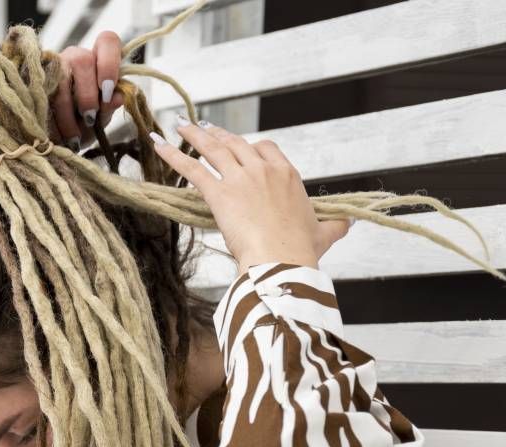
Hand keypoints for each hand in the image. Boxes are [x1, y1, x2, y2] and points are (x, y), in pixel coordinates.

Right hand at [48, 31, 125, 151]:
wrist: (58, 136)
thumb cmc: (84, 122)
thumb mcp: (100, 118)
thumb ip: (108, 107)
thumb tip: (117, 97)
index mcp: (98, 59)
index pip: (108, 41)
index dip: (109, 63)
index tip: (107, 92)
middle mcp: (75, 56)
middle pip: (82, 60)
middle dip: (87, 94)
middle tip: (90, 120)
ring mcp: (52, 64)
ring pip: (59, 79)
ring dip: (67, 113)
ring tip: (74, 138)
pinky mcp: (32, 78)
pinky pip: (40, 93)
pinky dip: (51, 118)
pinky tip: (56, 135)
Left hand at [150, 117, 350, 275]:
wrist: (282, 261)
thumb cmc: (301, 251)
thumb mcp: (324, 234)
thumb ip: (334, 225)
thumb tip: (348, 222)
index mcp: (288, 175)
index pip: (266, 148)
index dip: (250, 147)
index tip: (240, 145)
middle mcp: (264, 170)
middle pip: (237, 143)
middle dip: (219, 134)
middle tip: (204, 128)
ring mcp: (241, 179)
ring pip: (213, 149)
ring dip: (193, 135)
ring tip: (179, 125)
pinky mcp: (219, 193)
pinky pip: (192, 169)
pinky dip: (172, 155)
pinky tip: (158, 144)